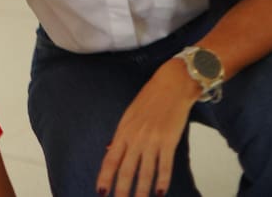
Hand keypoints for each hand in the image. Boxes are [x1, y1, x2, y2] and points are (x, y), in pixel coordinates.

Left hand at [96, 60, 198, 196]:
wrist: (171, 86)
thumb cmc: (149, 99)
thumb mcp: (129, 116)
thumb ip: (121, 135)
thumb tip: (110, 150)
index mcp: (123, 131)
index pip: (110, 159)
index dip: (105, 177)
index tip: (101, 192)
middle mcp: (135, 138)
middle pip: (126, 170)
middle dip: (121, 190)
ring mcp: (152, 140)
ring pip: (145, 172)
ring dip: (141, 191)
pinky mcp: (169, 141)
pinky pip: (165, 166)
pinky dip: (162, 181)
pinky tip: (160, 192)